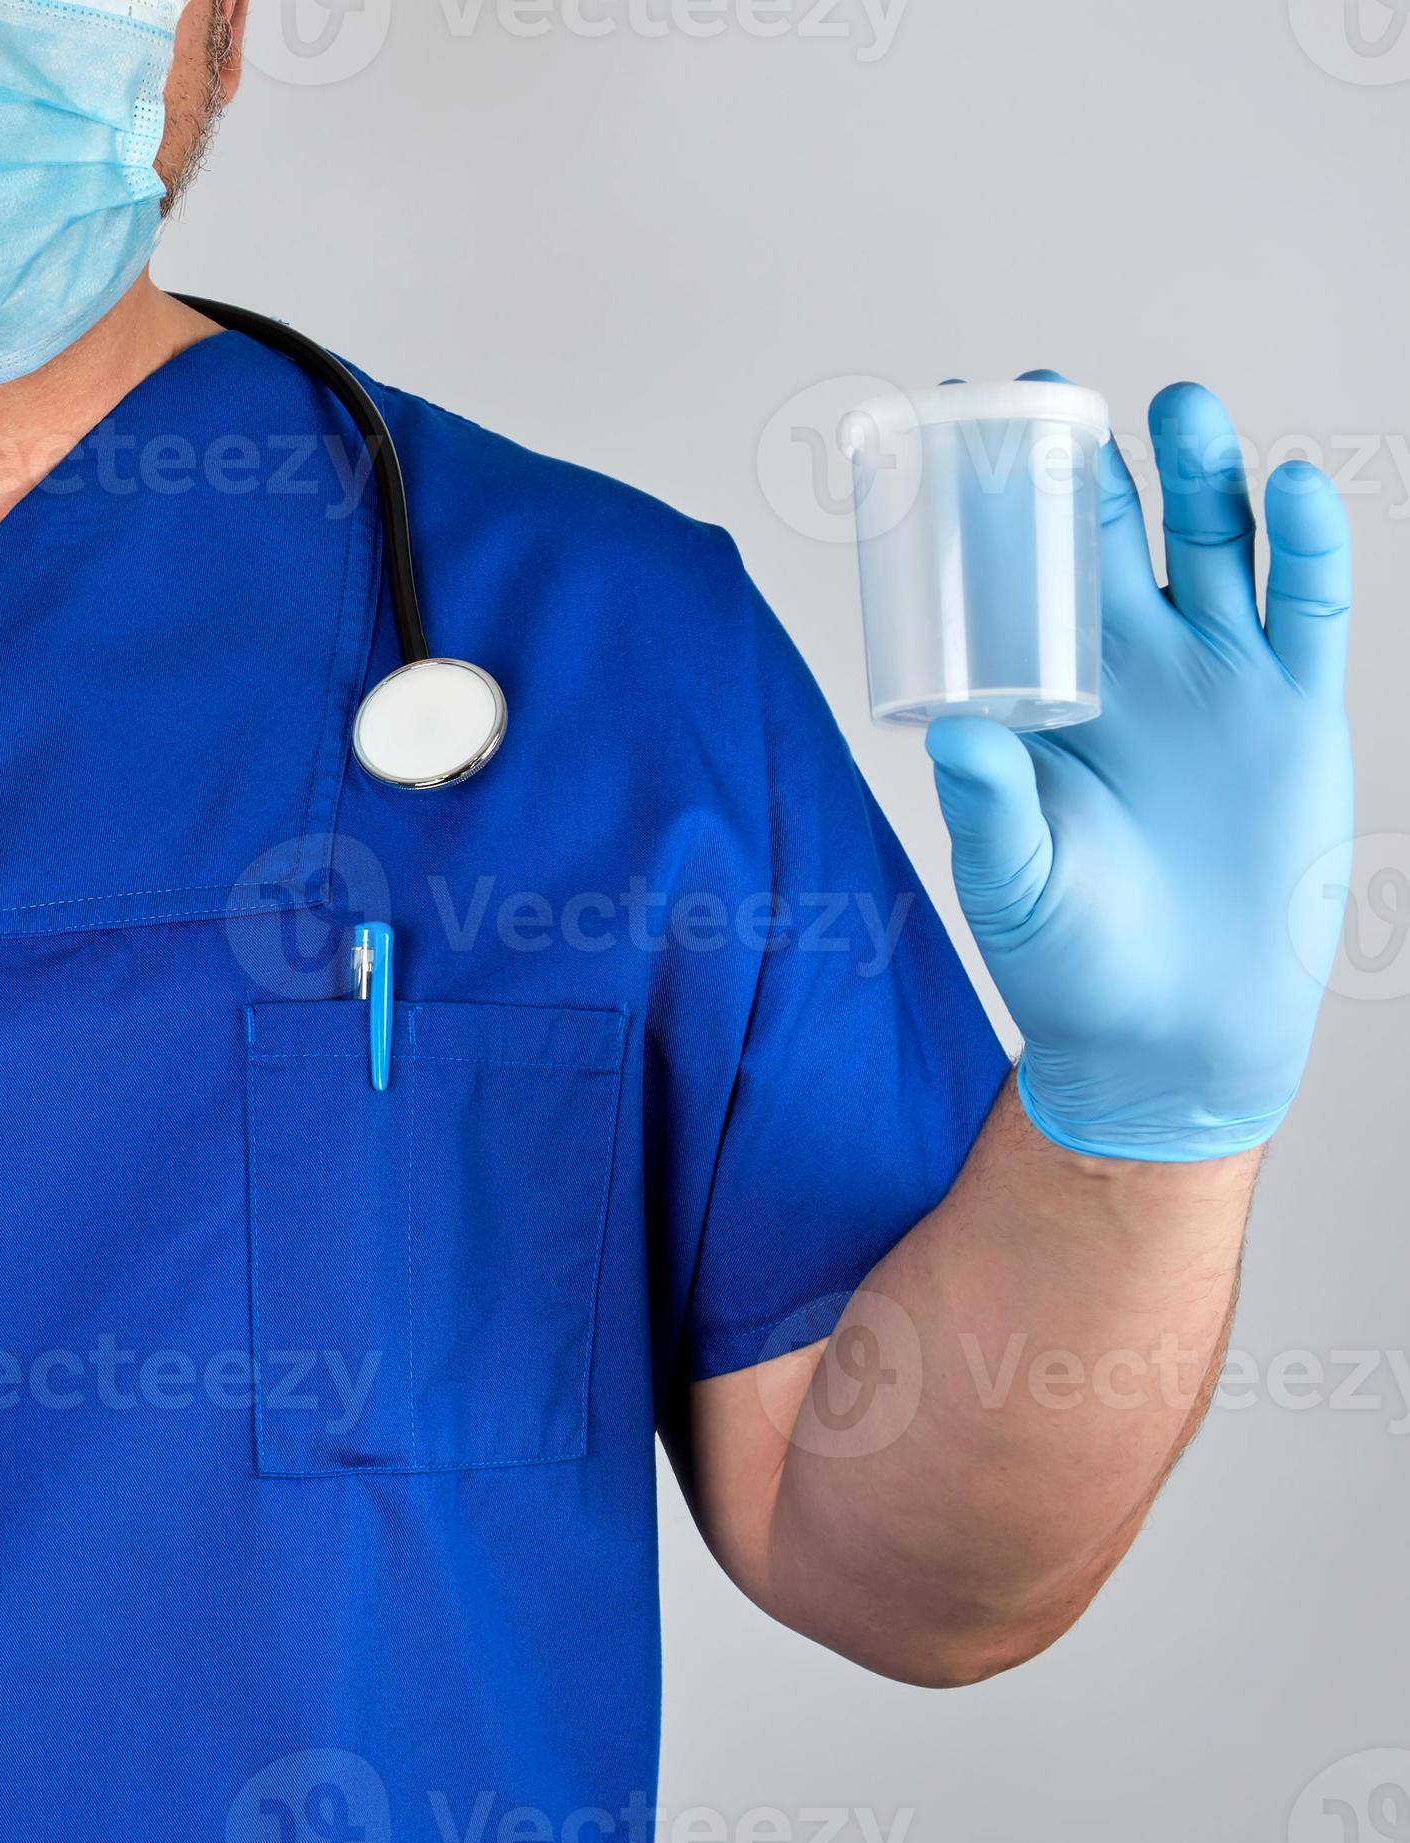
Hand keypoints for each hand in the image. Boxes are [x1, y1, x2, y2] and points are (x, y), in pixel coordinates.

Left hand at [927, 379, 1354, 1162]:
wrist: (1170, 1031)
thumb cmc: (1070, 958)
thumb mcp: (1015, 880)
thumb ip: (989, 809)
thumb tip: (957, 731)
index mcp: (1047, 691)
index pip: (1013, 573)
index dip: (992, 504)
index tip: (957, 428)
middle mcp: (1131, 666)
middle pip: (1110, 531)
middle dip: (1087, 459)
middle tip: (1052, 387)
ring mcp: (1219, 678)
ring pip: (1216, 543)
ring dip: (1202, 472)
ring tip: (1181, 405)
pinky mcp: (1297, 709)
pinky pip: (1309, 604)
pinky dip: (1309, 540)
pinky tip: (1292, 483)